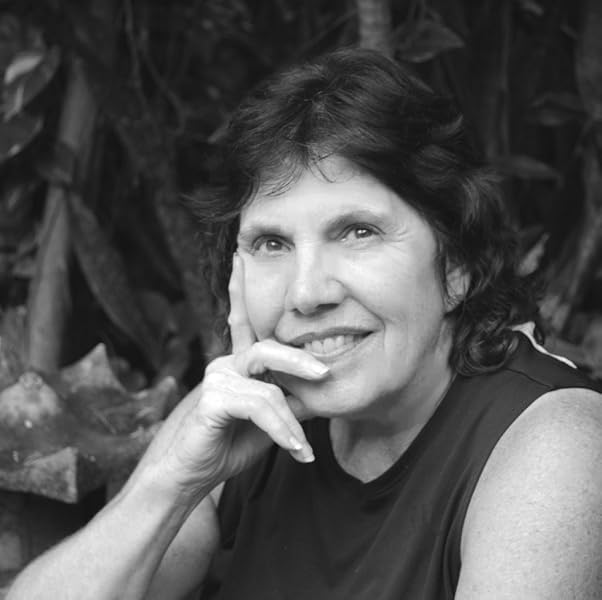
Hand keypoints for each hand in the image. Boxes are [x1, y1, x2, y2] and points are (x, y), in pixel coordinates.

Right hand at [140, 253, 328, 499]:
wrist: (187, 477)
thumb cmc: (226, 446)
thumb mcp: (268, 422)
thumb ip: (290, 402)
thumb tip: (320, 390)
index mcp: (236, 364)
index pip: (240, 320)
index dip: (239, 289)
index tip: (239, 257)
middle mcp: (225, 364)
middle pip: (268, 348)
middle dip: (299, 360)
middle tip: (327, 374)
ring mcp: (216, 379)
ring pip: (269, 385)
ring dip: (291, 420)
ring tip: (303, 449)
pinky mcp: (212, 400)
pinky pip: (260, 406)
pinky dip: (282, 429)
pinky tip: (294, 451)